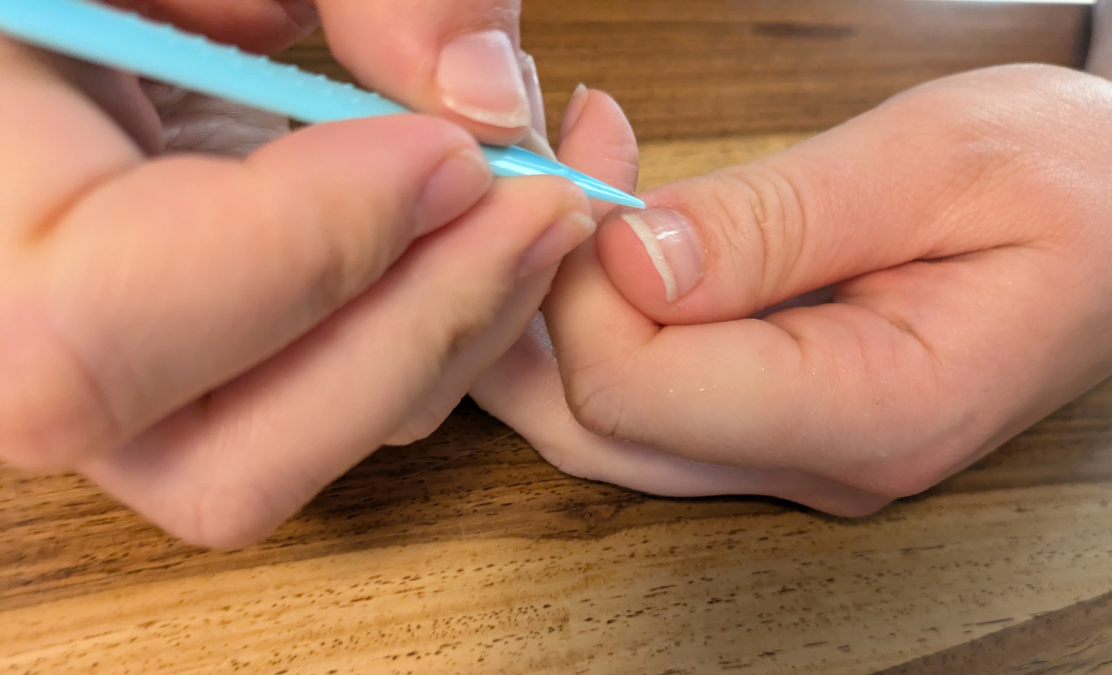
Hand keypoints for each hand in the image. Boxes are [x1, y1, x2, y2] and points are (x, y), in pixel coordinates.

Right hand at [0, 0, 598, 547]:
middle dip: (416, 336)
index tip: (449, 154)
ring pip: (292, 454)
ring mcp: (103, 369)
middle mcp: (13, 336)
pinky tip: (485, 226)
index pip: (90, 332)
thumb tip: (484, 95)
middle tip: (542, 202)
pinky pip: (318, 407)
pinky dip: (429, 332)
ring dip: (450, 339)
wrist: (96, 7)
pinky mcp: (186, 361)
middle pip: (217, 460)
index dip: (298, 258)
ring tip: (534, 199)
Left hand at [484, 64, 1111, 515]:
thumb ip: (776, 224)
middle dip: (541, 297)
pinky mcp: (787, 430)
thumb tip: (624, 263)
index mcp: (879, 411)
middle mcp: (828, 464)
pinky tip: (617, 229)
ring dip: (560, 308)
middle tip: (559, 161)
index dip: (574, 284)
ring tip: (585, 175)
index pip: (638, 390)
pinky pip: (653, 399)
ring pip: (607, 426)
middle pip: (596, 427)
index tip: (585, 172)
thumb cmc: (1079, 178)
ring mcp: (804, 458)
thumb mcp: (935, 159)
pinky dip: (604, 318)